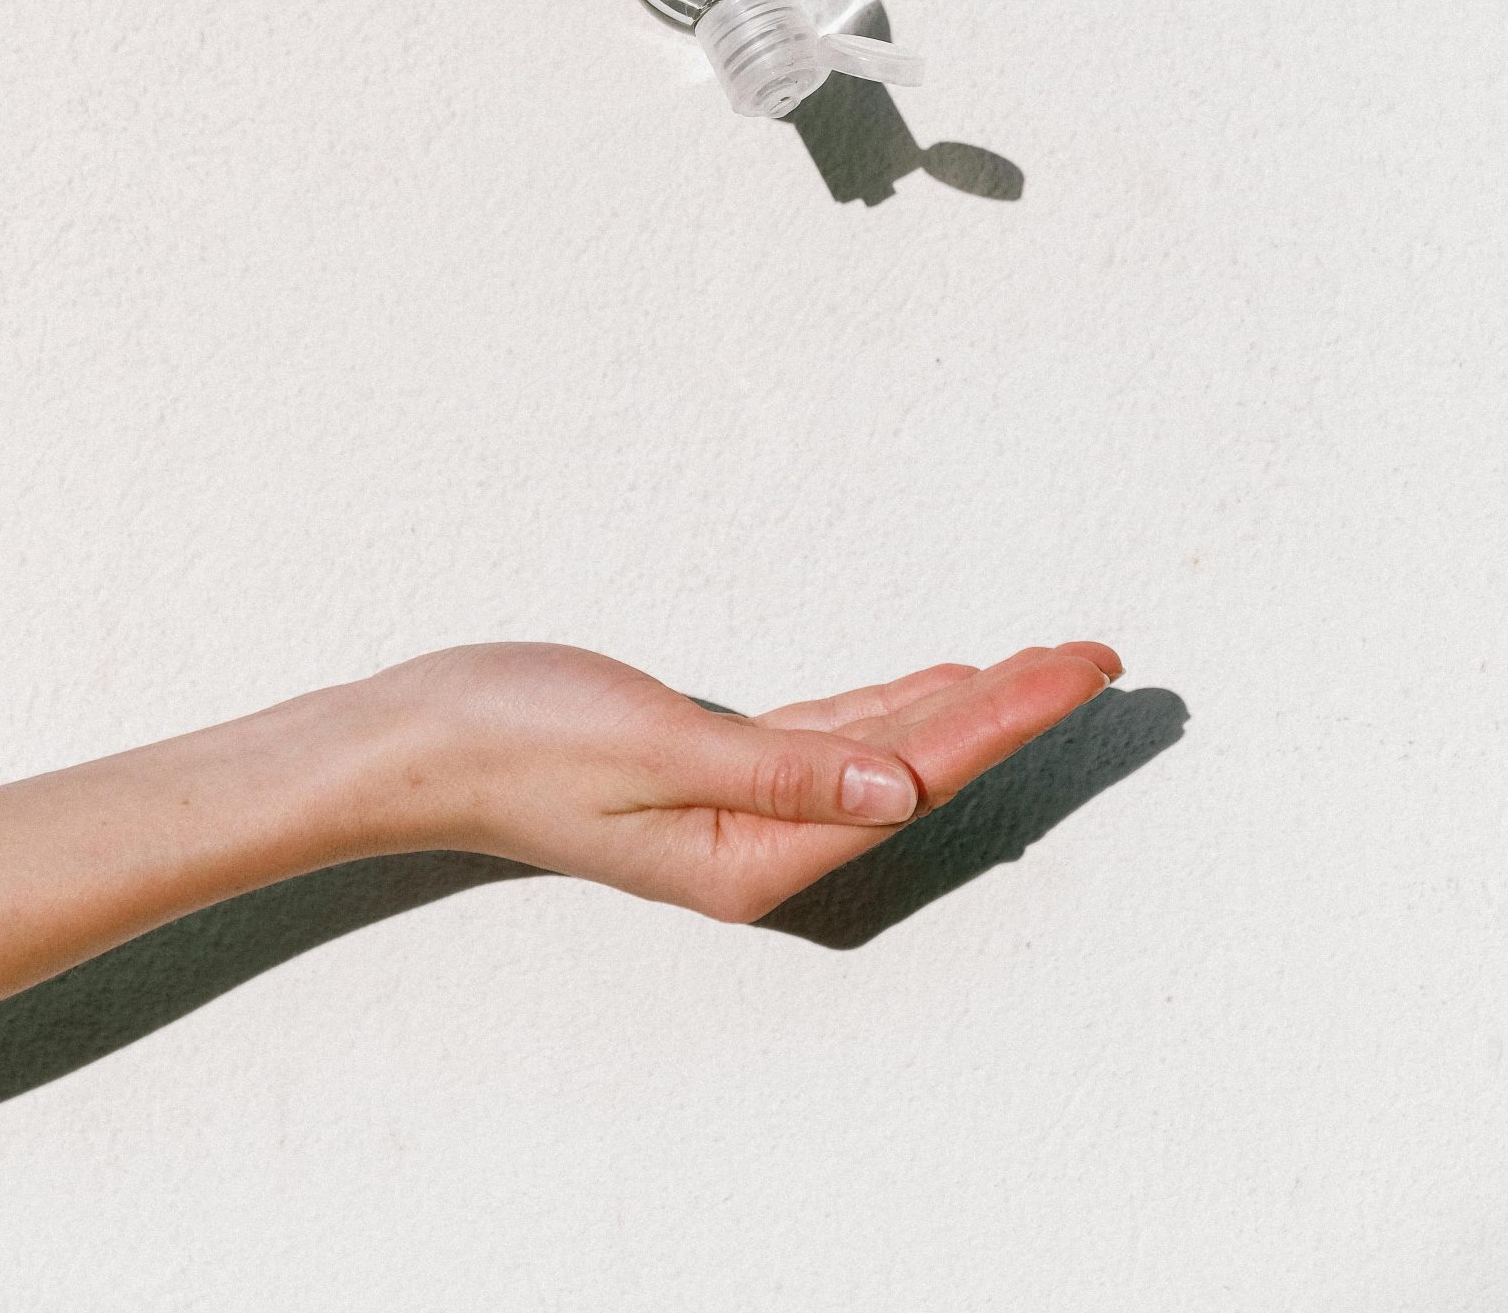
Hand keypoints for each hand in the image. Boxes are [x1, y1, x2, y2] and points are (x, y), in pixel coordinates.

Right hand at [357, 637, 1121, 922]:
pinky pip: (832, 737)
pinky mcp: (713, 765)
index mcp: (753, 855)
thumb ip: (781, 771)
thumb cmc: (515, 739)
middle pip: (915, 768)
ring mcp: (739, 807)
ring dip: (964, 706)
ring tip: (1046, 665)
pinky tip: (938, 682)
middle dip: (1010, 711)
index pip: (912, 778)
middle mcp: (761, 843)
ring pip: (882, 749)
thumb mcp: (651, 748)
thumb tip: (903, 793)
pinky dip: (893, 705)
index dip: (1004, 719)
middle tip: (1097, 656)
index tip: (1078, 669)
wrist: (414, 736)